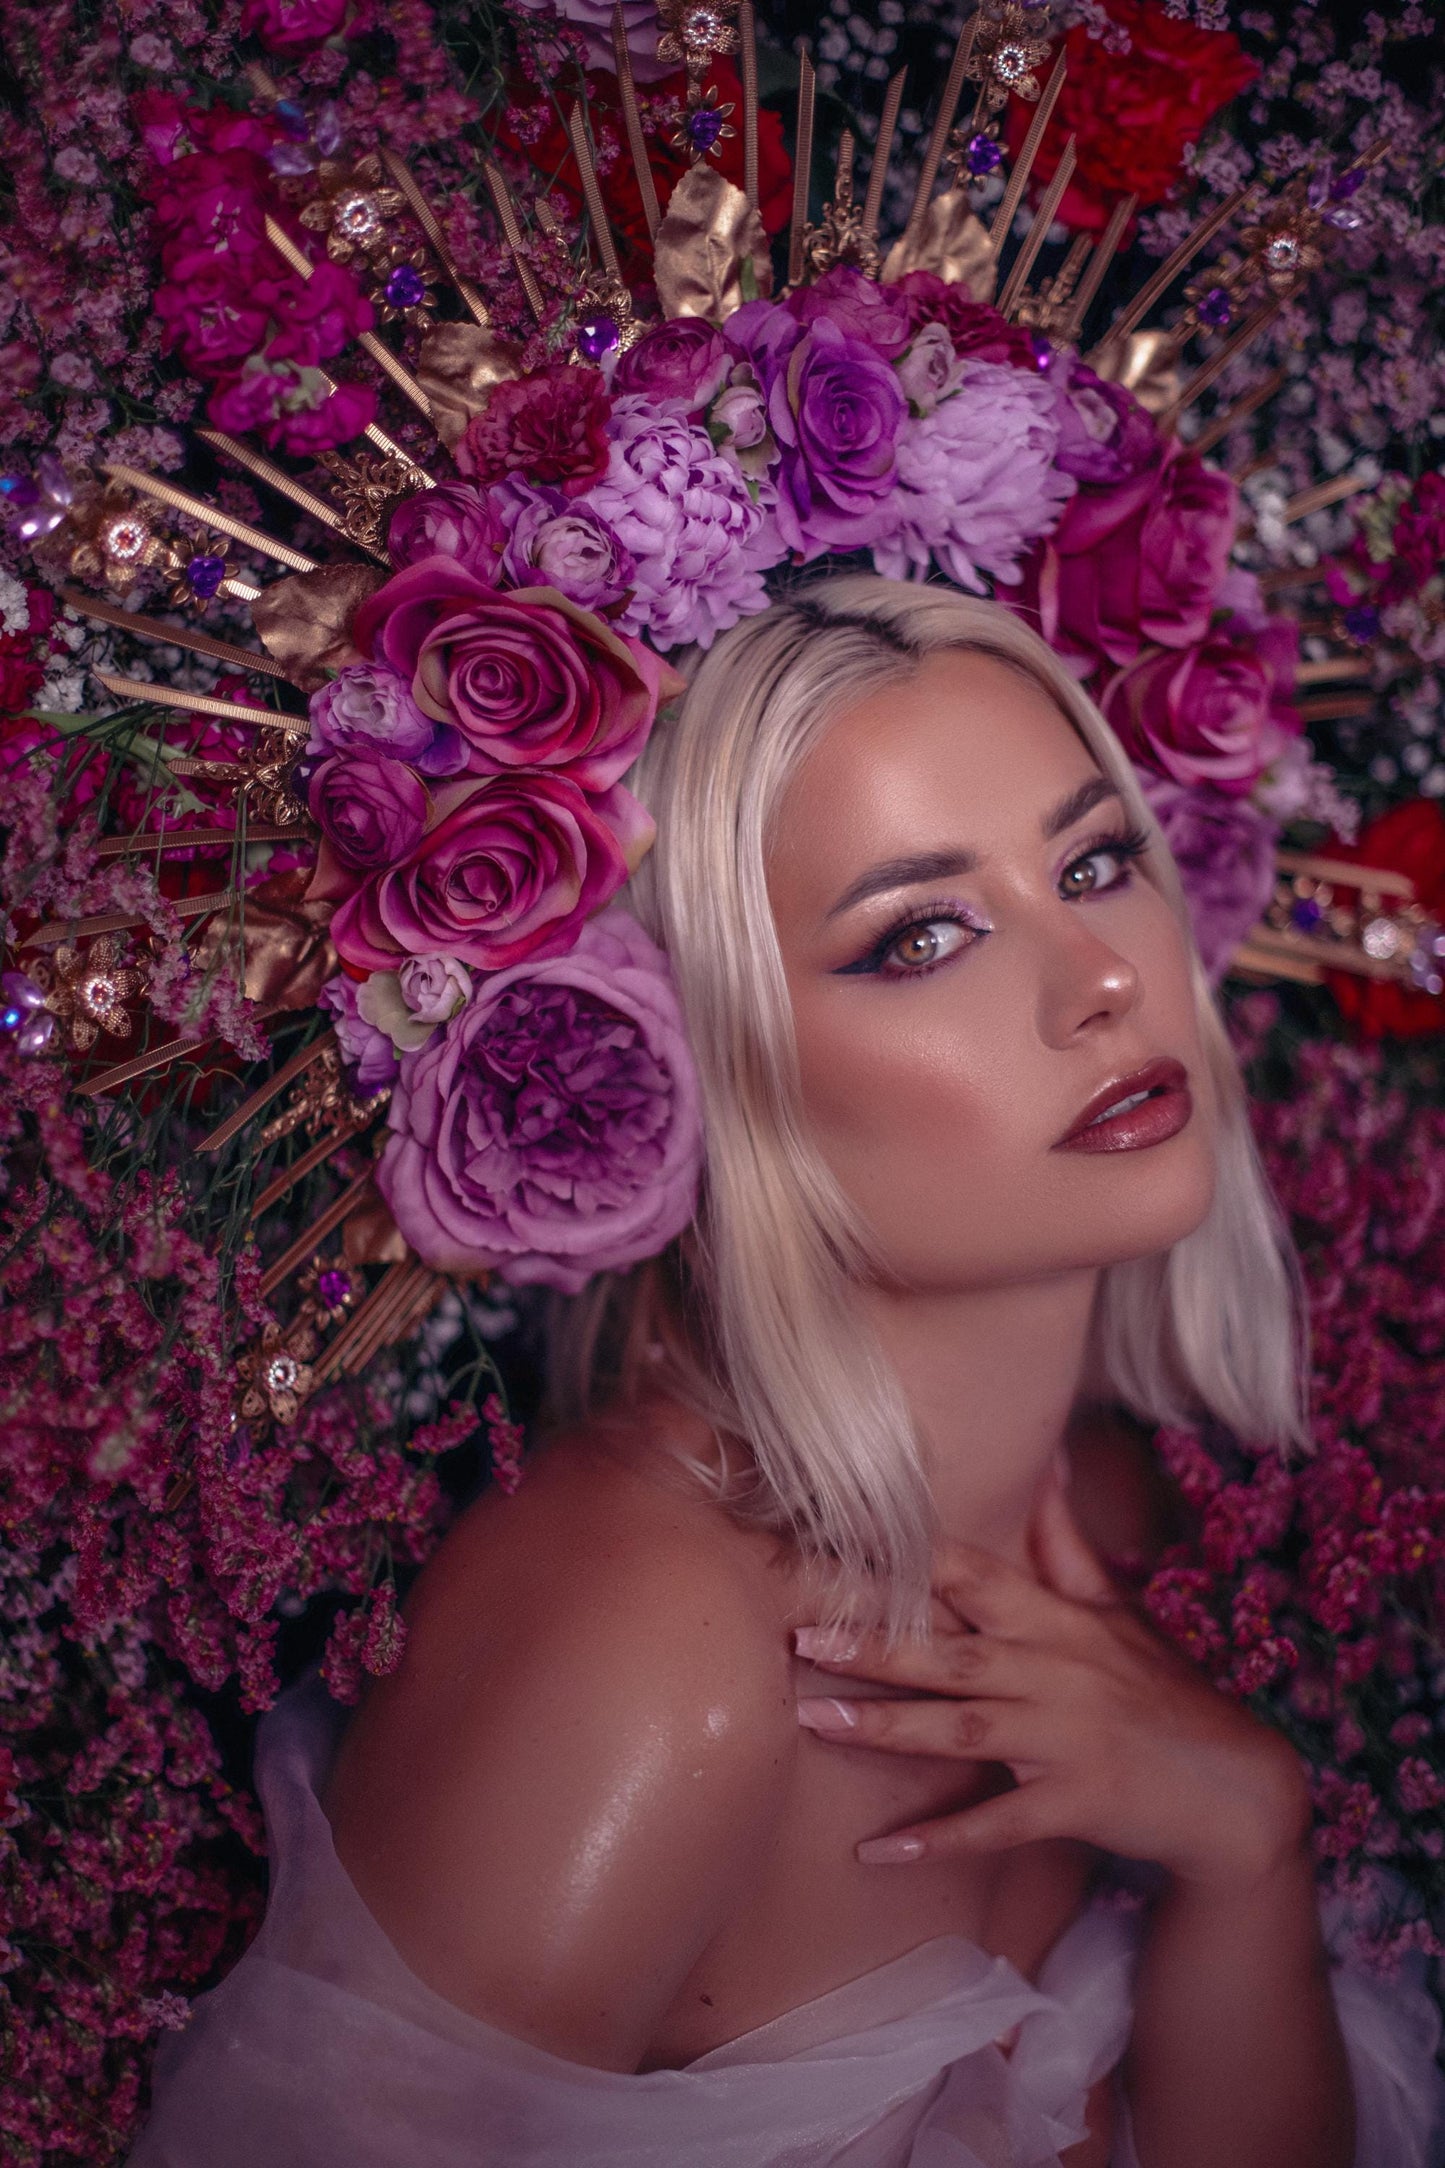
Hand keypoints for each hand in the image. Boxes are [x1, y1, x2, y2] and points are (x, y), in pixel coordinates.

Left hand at [796, 1464, 1310, 1891]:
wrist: (1234, 1787)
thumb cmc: (1161, 1691)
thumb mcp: (1118, 1610)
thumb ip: (1066, 1543)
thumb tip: (1048, 1459)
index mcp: (1057, 1621)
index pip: (975, 1577)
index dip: (908, 1563)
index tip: (841, 1554)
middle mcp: (1055, 1672)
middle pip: (951, 1654)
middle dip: (874, 1644)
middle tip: (799, 1636)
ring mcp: (1064, 1740)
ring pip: (960, 1731)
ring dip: (885, 1727)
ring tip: (814, 1720)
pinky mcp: (1074, 1804)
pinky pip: (997, 1824)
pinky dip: (939, 1840)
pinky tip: (879, 1850)